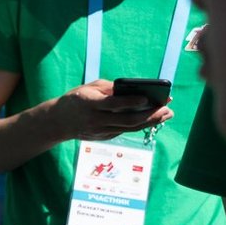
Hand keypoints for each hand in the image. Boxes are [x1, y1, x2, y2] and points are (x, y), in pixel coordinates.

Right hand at [52, 79, 173, 140]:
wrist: (58, 122)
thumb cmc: (75, 99)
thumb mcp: (88, 88)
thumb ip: (110, 88)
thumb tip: (134, 90)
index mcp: (90, 103)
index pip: (113, 104)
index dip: (130, 101)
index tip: (147, 97)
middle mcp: (96, 119)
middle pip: (128, 120)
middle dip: (150, 115)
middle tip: (167, 109)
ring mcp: (100, 131)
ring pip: (130, 128)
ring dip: (151, 121)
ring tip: (167, 114)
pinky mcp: (104, 137)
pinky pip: (126, 130)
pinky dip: (140, 124)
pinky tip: (152, 118)